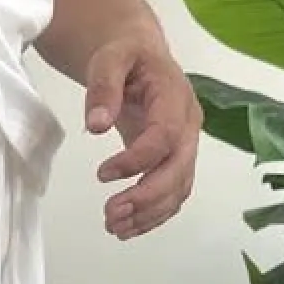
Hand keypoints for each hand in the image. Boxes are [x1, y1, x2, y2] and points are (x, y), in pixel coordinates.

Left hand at [85, 22, 200, 239]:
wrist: (142, 57)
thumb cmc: (126, 55)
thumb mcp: (109, 59)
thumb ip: (102, 88)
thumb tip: (96, 126)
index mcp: (175, 97)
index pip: (164, 137)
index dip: (136, 161)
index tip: (101, 174)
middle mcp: (188, 125)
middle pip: (178, 170)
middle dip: (145, 198)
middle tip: (110, 215)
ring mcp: (186, 146)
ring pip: (178, 189)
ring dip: (148, 214)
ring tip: (113, 227)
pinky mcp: (177, 162)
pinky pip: (174, 195)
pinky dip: (153, 216)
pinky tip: (127, 228)